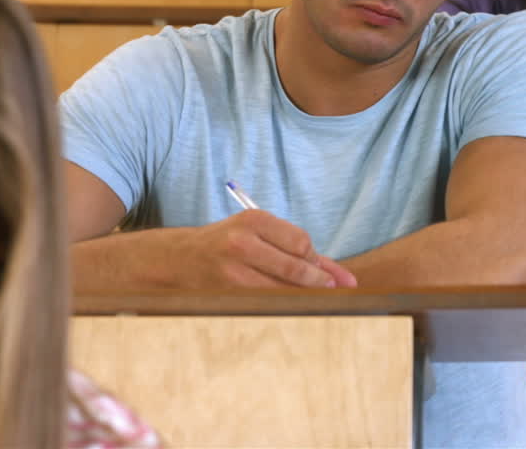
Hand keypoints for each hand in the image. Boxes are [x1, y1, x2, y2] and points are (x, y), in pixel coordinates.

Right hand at [182, 209, 357, 288]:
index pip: (302, 242)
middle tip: (328, 289)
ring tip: (307, 297)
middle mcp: (242, 242)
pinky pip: (267, 303)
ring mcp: (232, 270)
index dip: (316, 259)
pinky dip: (283, 305)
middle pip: (295, 268)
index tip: (321, 269)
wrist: (181, 258)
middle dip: (318, 282)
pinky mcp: (227, 293)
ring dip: (302, 296)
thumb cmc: (229, 243)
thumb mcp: (259, 233)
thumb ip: (298, 249)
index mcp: (254, 220)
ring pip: (283, 290)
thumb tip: (344, 277)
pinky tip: (285, 304)